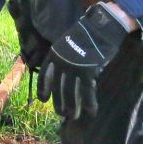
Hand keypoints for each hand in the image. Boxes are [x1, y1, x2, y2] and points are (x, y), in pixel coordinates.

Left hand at [35, 2, 132, 120]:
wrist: (100, 27)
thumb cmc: (85, 35)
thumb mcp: (66, 43)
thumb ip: (63, 57)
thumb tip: (63, 73)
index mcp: (54, 54)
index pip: (44, 75)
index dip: (43, 89)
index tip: (42, 100)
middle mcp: (61, 62)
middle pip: (57, 88)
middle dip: (58, 102)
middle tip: (60, 113)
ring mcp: (74, 68)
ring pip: (70, 93)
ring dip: (71, 106)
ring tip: (72, 116)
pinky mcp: (87, 72)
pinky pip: (87, 92)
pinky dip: (89, 103)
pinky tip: (90, 111)